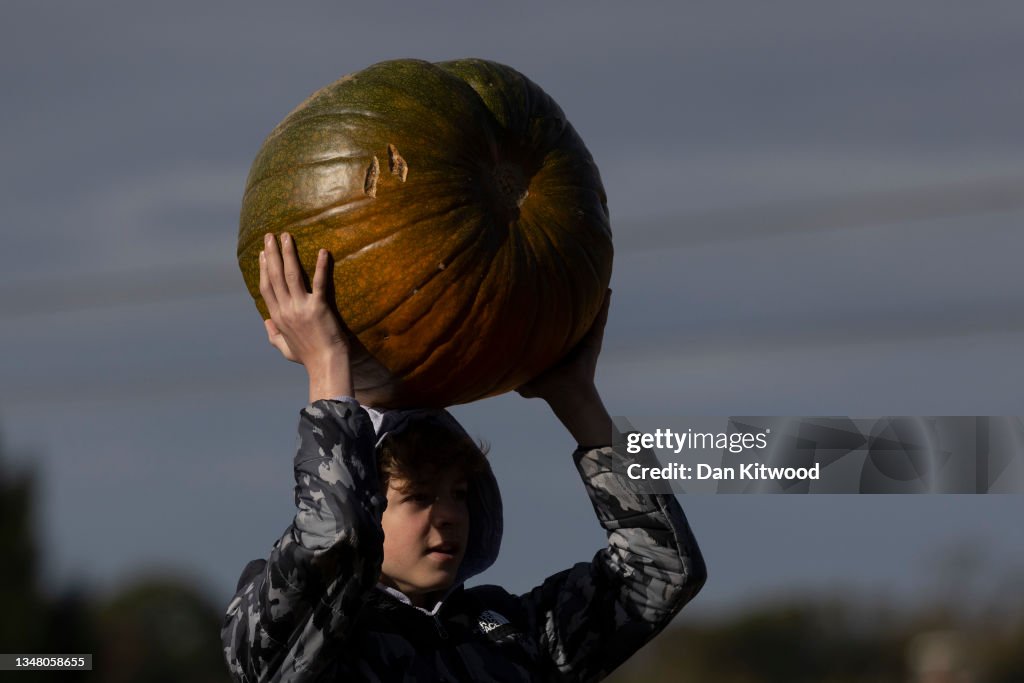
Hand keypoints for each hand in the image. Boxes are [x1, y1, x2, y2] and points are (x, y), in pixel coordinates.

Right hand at [259, 232, 352, 400]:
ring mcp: (301, 308)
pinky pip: (319, 282)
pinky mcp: (319, 307)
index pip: (266, 287)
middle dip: (271, 254)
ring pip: (291, 274)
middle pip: (275, 276)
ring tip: (286, 236)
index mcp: (278, 318)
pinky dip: (321, 266)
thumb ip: (274, 335)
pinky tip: (323, 251)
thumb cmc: (309, 358)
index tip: (263, 254)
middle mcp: (286, 310)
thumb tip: (266, 323)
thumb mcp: (285, 349)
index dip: (264, 268)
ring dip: (288, 253)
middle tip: (269, 236)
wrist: (326, 365)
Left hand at [517, 289, 609, 402]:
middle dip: (573, 300)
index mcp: (557, 346)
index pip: (553, 324)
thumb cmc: (546, 390)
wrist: (565, 394)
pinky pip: (600, 319)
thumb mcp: (525, 382)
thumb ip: (511, 377)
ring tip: (594, 281)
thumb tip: (493, 378)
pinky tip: (608, 292)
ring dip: (592, 299)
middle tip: (571, 280)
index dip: (550, 311)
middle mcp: (572, 341)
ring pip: (588, 314)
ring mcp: (584, 339)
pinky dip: (604, 306)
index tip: (545, 293)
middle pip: (572, 315)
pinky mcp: (594, 340)